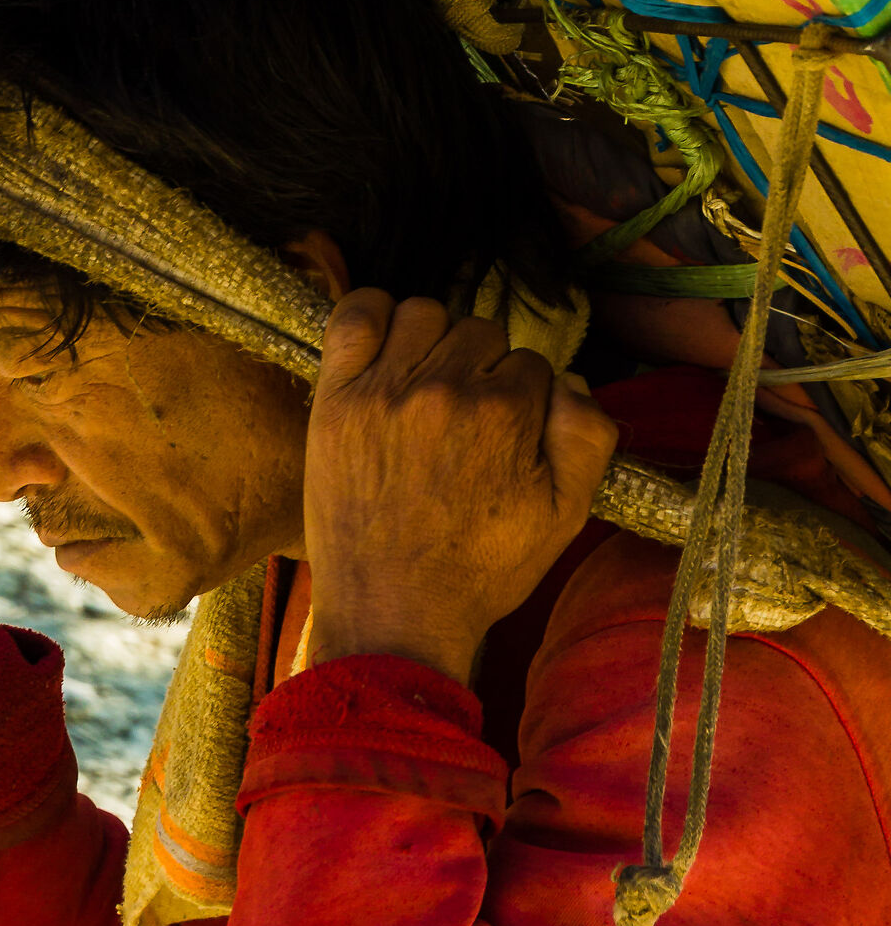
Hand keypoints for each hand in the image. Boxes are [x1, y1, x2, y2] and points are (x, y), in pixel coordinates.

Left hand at [304, 292, 617, 683]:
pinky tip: (385, 348)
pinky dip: (373, 315)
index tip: (503, 436)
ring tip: (428, 389)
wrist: (393, 611)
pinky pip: (356, 314)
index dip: (522, 398)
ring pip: (425, 315)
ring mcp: (385, 389)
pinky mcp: (336, 398)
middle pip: (480, 332)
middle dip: (481, 369)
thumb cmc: (480, 569)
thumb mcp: (565, 516)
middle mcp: (445, 390)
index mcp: (506, 412)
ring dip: (433, 341)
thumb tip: (572, 380)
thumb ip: (588, 438)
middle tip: (466, 422)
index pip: (529, 361)